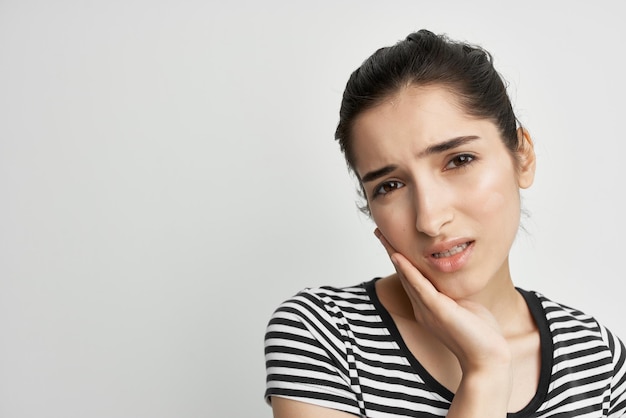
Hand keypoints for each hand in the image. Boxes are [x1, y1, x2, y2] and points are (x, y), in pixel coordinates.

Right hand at [374, 228, 511, 374]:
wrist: (488, 359)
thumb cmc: (481, 335)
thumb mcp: (464, 306)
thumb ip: (454, 292)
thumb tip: (455, 278)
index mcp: (427, 307)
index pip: (411, 277)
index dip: (401, 258)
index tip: (393, 241)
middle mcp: (422, 308)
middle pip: (403, 274)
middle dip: (391, 251)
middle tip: (380, 232)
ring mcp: (428, 310)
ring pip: (407, 277)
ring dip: (394, 255)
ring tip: (384, 237)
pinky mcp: (438, 310)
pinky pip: (419, 286)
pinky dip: (408, 270)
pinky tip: (399, 256)